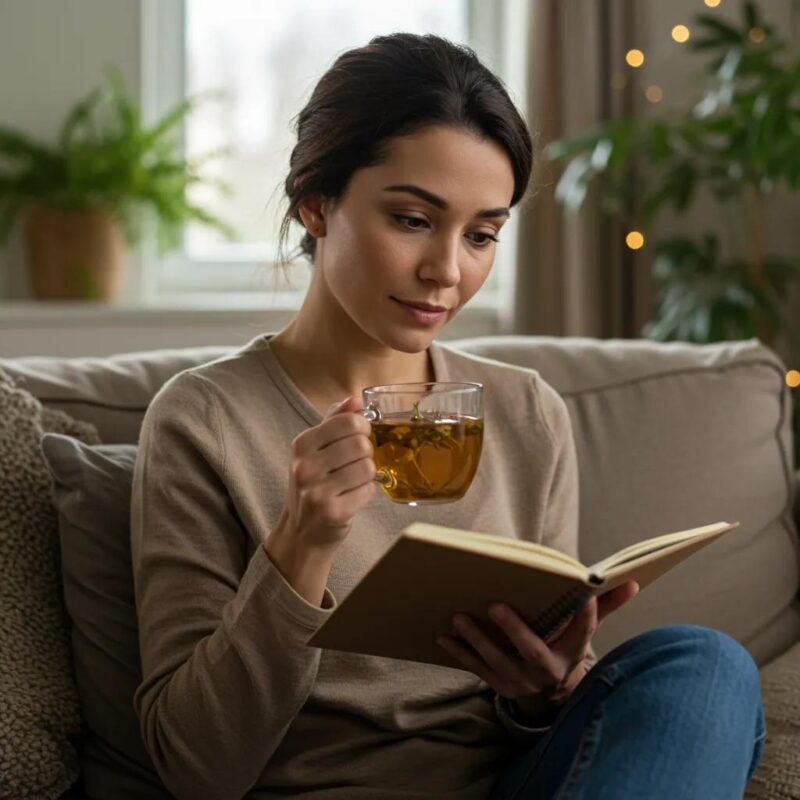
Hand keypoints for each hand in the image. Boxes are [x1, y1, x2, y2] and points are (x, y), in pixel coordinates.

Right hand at [277, 396, 376, 551]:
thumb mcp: (315, 449)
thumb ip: (335, 421)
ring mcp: (317, 491)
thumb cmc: (313, 485)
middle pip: (361, 444)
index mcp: (302, 444)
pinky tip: (352, 497)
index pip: (348, 421)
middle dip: (366, 453)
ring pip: (368, 467)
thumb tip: (356, 399)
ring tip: (352, 482)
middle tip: (355, 464)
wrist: (301, 532)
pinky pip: (369, 490)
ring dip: (367, 475)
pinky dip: (366, 493)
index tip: (359, 437)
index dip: (363, 428)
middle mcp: (305, 466)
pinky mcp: (333, 512)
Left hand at [437, 581, 638, 722]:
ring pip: (498, 661)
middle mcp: (548, 670)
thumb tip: (632, 581)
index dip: (585, 614)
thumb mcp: (583, 633)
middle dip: (514, 629)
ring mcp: (522, 682)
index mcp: (572, 652)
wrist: (549, 696)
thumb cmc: (564, 648)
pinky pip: (477, 670)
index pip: (582, 631)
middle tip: (494, 605)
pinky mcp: (500, 687)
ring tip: (459, 616)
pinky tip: (443, 637)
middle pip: (532, 651)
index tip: (585, 592)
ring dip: (477, 640)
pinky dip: (459, 653)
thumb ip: (604, 607)